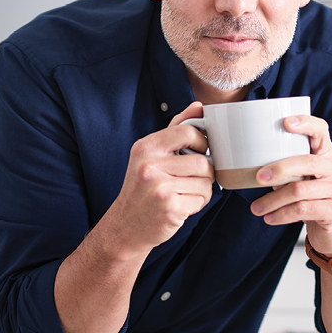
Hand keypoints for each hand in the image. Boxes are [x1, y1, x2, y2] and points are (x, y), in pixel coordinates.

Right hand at [107, 101, 215, 255]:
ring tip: (183, 193)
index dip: (202, 141)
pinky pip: (202, 200)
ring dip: (202, 190)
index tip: (200, 151)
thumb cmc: (142, 189)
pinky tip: (181, 206)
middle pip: (203, 161)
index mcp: (146, 147)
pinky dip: (197, 204)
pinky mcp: (170, 208)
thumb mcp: (151, 155)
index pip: (187, 131)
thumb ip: (175, 130)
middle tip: (191, 179)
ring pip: (206, 182)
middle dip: (205, 172)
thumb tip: (198, 106)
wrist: (125, 226)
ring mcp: (160, 188)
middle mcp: (150, 166)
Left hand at [248, 115, 331, 259]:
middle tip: (258, 177)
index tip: (285, 122)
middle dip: (280, 169)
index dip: (305, 123)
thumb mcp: (302, 177)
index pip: (321, 130)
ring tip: (256, 208)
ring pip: (300, 190)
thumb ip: (286, 167)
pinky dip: (282, 214)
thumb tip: (252, 167)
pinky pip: (303, 210)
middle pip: (307, 162)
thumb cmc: (311, 197)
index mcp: (326, 153)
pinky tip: (270, 218)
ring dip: (273, 200)